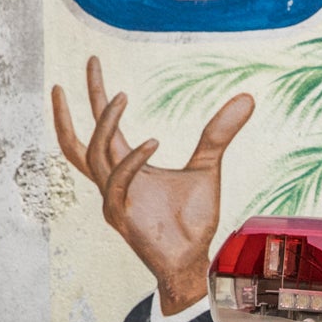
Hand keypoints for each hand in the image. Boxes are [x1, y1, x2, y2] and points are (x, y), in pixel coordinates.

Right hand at [52, 56, 253, 317]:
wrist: (194, 261)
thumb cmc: (192, 222)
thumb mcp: (207, 167)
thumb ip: (218, 134)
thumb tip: (247, 97)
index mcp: (125, 169)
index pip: (101, 127)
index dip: (95, 96)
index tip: (93, 61)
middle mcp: (112, 183)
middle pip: (78, 141)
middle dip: (74, 105)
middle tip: (88, 65)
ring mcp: (113, 199)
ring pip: (94, 154)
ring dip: (105, 123)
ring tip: (121, 94)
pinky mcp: (121, 216)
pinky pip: (117, 182)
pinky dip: (132, 160)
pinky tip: (153, 141)